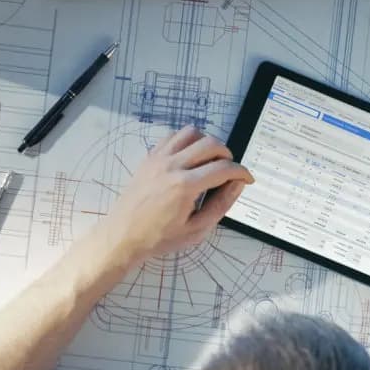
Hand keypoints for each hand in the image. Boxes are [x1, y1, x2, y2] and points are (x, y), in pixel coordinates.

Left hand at [96, 126, 253, 264]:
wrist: (123, 235)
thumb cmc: (159, 237)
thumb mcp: (197, 229)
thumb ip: (221, 204)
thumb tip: (237, 184)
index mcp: (185, 186)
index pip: (224, 168)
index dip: (241, 172)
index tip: (246, 178)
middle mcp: (172, 166)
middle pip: (211, 144)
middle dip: (227, 155)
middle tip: (229, 171)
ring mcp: (158, 158)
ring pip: (192, 132)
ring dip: (207, 143)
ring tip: (210, 161)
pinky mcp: (149, 157)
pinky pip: (172, 136)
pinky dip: (187, 141)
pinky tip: (189, 157)